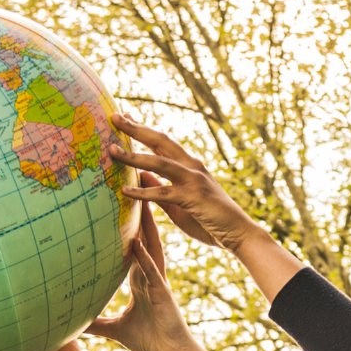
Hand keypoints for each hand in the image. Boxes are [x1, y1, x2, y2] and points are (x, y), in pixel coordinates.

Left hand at [87, 203, 198, 350]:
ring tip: (140, 201)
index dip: (126, 226)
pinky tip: (137, 243)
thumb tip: (76, 326)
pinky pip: (152, 272)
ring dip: (146, 226)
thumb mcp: (116, 329)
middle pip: (144, 238)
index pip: (132, 246)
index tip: (116, 205)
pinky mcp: (163, 294)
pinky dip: (144, 257)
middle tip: (132, 188)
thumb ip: (97, 324)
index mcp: (141, 279)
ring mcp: (157, 282)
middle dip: (140, 215)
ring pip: (151, 247)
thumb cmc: (149, 340)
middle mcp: (150, 275)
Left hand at [109, 115, 261, 251]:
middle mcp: (191, 166)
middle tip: (115, 116)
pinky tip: (124, 190)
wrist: (238, 233)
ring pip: (159, 162)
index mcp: (189, 165)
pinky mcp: (192, 198)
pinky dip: (142, 192)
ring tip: (112, 150)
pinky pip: (162, 193)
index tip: (124, 116)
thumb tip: (139, 175)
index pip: (162, 141)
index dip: (142, 128)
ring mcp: (193, 180)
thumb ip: (158, 187)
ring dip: (134, 156)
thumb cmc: (208, 219)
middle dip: (137, 128)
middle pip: (160, 140)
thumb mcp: (177, 202)